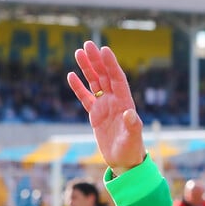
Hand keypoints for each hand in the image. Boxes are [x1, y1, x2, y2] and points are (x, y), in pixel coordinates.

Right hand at [68, 41, 146, 174]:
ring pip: (95, 83)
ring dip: (87, 68)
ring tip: (78, 52)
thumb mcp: (133, 138)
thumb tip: (130, 113)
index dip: (111, 65)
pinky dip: (79, 87)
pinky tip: (71, 75)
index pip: (118, 79)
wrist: (124, 161)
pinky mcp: (95, 114)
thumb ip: (132, 125)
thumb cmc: (131, 150)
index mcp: (125, 103)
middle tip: (88, 44)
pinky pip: (85, 97)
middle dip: (97, 61)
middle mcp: (115, 101)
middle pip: (105, 76)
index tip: (104, 50)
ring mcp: (105, 106)